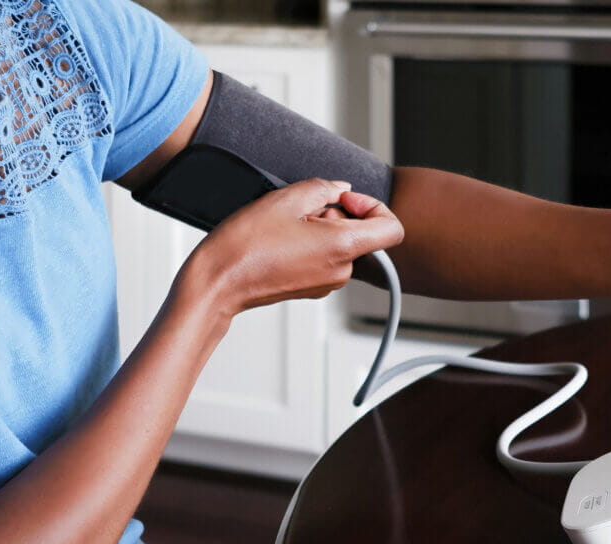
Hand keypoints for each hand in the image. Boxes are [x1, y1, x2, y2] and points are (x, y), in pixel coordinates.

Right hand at [174, 179, 403, 320]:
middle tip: (301, 211)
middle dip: (337, 214)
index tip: (343, 199)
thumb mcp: (287, 199)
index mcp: (342, 248)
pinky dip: (310, 244)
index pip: (392, 229)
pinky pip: (324, 259)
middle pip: (361, 234)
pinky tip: (281, 240)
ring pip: (340, 245)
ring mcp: (326, 283)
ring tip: (286, 226)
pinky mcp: (311, 288)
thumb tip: (340, 189)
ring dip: (320, 228)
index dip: (373, 206)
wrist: (219, 282)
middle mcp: (341, 271)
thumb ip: (323, 188)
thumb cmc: (246, 244)